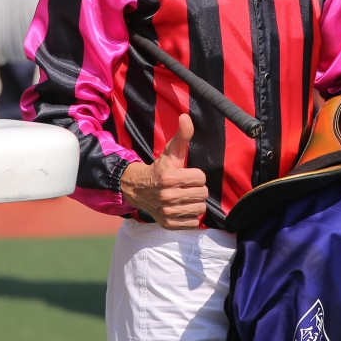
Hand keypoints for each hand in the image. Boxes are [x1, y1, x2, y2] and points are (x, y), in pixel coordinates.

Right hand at [119, 114, 208, 228]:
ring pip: (200, 209)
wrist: (138, 188)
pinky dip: (190, 216)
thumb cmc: (159, 168)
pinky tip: (181, 207)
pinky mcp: (168, 224)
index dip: (196, 175)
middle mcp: (167, 196)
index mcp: (169, 178)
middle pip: (202, 194)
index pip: (201, 178)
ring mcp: (167, 212)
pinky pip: (193, 223)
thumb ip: (182, 135)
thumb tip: (186, 116)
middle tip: (186, 186)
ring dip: (195, 202)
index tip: (186, 174)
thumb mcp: (170, 151)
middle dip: (197, 188)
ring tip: (185, 196)